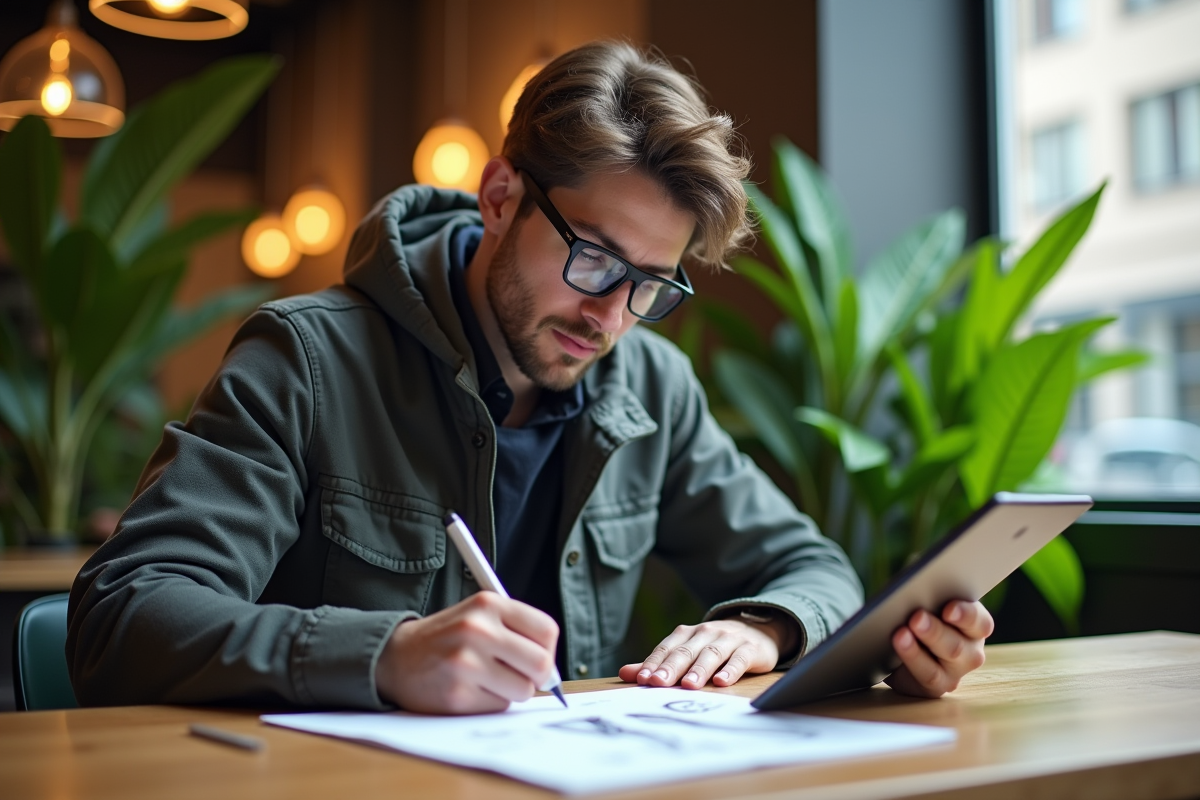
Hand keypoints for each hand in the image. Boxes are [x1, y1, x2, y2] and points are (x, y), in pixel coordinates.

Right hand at [375, 592, 557, 713]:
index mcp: (488, 604)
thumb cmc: (448, 637)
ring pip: (523, 690)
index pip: (547, 630)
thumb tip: (553, 671)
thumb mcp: (479, 615)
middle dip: (537, 676)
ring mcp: (466, 663)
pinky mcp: (457, 694)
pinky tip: (470, 689)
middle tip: (522, 675)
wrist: (395, 657)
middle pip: (542, 664)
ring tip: (489, 679)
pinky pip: (499, 706)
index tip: (538, 656)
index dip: (548, 648)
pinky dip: (490, 703)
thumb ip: (516, 632)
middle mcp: (478, 629)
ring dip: (512, 691)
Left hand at [617, 616, 793, 689]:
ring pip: (711, 653)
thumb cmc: (715, 646)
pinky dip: (730, 670)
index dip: (654, 663)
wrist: (758, 630)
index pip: (666, 649)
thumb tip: (624, 673)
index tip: (642, 680)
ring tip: (688, 685)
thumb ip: (658, 663)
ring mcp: (729, 639)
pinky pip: (739, 658)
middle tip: (658, 683)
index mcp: (687, 634)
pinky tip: (722, 682)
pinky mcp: (750, 648)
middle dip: (671, 667)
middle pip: (686, 651)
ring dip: (698, 669)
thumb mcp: (687, 651)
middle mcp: (706, 633)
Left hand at [884, 600, 993, 697]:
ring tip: (901, 633)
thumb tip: (917, 586)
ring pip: (940, 665)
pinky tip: (897, 644)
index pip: (979, 622)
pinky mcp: (936, 687)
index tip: (948, 609)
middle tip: (916, 617)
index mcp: (976, 626)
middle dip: (935, 631)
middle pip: (957, 645)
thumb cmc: (920, 609)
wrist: (901, 641)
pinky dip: (911, 659)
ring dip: (919, 649)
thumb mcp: (927, 598)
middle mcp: (971, 652)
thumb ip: (930, 592)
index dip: (965, 615)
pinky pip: (926, 675)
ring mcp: (955, 673)